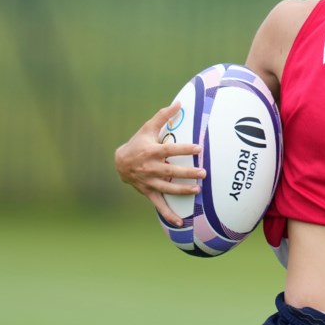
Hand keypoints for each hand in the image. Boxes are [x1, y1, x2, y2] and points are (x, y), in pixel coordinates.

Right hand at [114, 101, 205, 226]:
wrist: (120, 162)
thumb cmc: (138, 142)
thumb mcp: (148, 128)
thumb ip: (163, 116)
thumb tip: (179, 102)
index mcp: (152, 151)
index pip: (170, 150)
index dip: (184, 148)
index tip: (198, 147)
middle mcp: (150, 168)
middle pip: (172, 171)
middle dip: (188, 172)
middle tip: (203, 172)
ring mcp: (149, 182)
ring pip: (168, 188)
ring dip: (183, 190)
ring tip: (197, 190)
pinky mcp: (149, 192)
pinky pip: (159, 205)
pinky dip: (169, 215)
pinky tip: (181, 223)